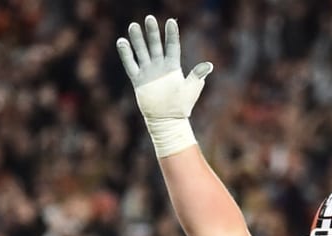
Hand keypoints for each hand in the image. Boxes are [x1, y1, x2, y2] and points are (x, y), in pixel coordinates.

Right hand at [116, 15, 212, 156]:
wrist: (167, 121)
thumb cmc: (181, 106)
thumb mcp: (191, 89)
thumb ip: (197, 75)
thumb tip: (209, 65)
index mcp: (172, 66)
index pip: (172, 46)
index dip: (171, 34)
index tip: (171, 21)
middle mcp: (159, 66)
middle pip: (154, 45)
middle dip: (152, 32)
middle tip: (149, 18)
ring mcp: (148, 72)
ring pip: (141, 51)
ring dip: (137, 39)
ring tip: (133, 26)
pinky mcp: (138, 80)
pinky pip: (131, 65)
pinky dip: (126, 54)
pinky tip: (122, 42)